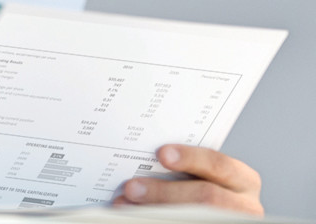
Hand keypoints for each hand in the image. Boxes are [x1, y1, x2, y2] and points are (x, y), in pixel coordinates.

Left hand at [114, 145, 262, 214]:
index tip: (162, 153)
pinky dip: (158, 221)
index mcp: (242, 180)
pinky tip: (135, 218)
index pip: (219, 165)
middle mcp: (245, 206)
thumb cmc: (196, 191)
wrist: (204, 212)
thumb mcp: (200, 177)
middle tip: (131, 187)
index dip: (191, 158)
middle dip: (165, 191)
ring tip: (124, 205)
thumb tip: (140, 157)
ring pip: (194, 218)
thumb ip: (182, 168)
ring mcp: (233, 222)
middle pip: (206, 197)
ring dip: (156, 211)